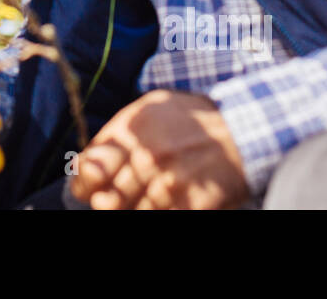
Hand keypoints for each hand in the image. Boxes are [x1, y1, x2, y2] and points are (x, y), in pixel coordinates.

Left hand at [69, 90, 249, 209]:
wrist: (241, 130)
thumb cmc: (189, 120)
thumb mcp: (149, 110)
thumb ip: (116, 135)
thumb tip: (85, 164)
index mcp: (132, 129)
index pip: (89, 168)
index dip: (85, 183)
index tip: (89, 187)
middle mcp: (148, 156)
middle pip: (107, 199)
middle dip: (107, 201)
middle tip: (114, 198)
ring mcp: (171, 183)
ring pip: (133, 212)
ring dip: (135, 208)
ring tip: (146, 196)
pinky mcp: (193, 204)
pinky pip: (163, 217)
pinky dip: (159, 212)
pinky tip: (167, 201)